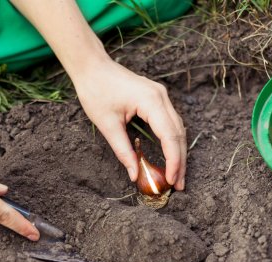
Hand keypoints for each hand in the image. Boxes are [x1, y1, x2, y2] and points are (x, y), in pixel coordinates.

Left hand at [73, 58, 186, 189]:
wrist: (92, 66)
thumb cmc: (96, 91)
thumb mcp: (107, 125)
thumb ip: (123, 151)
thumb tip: (134, 174)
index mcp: (151, 101)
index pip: (169, 136)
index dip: (173, 161)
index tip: (171, 180)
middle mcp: (161, 97)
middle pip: (178, 134)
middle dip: (179, 161)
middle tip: (178, 185)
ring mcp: (161, 96)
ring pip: (178, 129)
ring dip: (178, 153)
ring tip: (176, 176)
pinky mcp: (157, 98)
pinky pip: (171, 123)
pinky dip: (172, 142)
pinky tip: (171, 156)